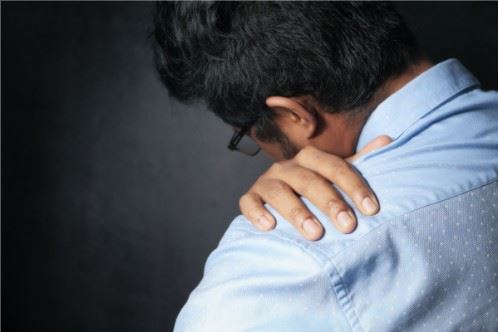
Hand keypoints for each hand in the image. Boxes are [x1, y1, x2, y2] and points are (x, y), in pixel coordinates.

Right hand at [239, 135, 391, 239]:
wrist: (278, 202)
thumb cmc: (313, 192)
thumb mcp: (335, 176)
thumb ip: (359, 162)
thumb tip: (387, 140)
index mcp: (311, 159)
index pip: (335, 166)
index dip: (354, 186)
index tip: (372, 209)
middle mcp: (287, 167)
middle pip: (309, 180)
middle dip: (330, 202)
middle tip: (348, 226)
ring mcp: (266, 181)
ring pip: (279, 192)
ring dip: (297, 212)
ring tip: (315, 234)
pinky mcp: (250, 197)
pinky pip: (248, 202)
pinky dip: (257, 212)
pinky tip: (269, 226)